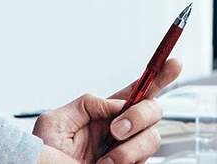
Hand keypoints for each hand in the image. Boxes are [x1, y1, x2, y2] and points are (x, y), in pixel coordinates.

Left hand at [33, 58, 182, 163]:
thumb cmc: (41, 157)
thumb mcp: (55, 121)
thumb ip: (86, 104)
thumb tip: (114, 105)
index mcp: (102, 115)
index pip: (135, 92)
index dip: (158, 76)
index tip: (175, 63)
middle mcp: (120, 132)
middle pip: (153, 111)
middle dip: (141, 116)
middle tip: (116, 130)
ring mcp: (128, 152)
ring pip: (153, 138)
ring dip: (130, 148)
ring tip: (105, 160)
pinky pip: (145, 161)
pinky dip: (126, 161)